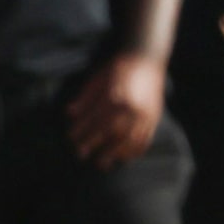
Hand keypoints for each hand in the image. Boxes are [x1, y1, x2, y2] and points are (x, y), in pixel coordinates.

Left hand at [67, 53, 165, 169]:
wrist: (146, 59)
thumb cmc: (118, 69)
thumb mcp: (97, 80)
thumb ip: (85, 99)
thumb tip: (69, 114)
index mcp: (115, 97)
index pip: (94, 119)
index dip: (82, 131)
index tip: (71, 139)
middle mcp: (131, 108)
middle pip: (110, 132)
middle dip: (94, 145)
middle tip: (81, 155)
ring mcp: (145, 114)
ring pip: (128, 139)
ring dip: (114, 153)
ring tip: (102, 163)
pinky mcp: (154, 117)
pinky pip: (145, 138)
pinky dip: (134, 150)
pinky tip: (124, 157)